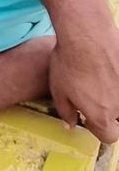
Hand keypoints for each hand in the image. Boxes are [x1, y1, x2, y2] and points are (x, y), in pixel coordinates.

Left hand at [50, 27, 118, 143]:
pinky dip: (117, 75)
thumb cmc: (69, 62)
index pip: (108, 136)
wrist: (87, 34)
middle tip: (96, 95)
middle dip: (110, 112)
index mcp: (102, 116)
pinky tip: (109, 65)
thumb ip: (66, 111)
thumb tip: (70, 124)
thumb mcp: (59, 90)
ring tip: (101, 77)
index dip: (98, 129)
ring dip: (114, 92)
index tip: (89, 117)